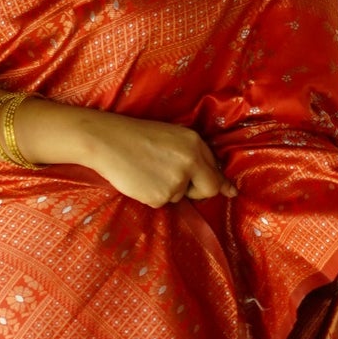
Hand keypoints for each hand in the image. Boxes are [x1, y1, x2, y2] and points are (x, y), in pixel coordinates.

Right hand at [77, 109, 236, 206]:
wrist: (106, 141)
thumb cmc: (137, 136)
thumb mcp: (172, 136)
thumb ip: (196, 156)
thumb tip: (223, 185)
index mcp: (195, 143)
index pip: (216, 170)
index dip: (221, 183)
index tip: (231, 192)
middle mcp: (190, 162)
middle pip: (208, 189)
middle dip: (199, 191)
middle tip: (180, 184)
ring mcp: (176, 181)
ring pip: (180, 196)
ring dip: (168, 189)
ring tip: (147, 169)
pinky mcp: (160, 196)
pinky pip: (162, 202)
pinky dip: (152, 194)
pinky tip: (140, 179)